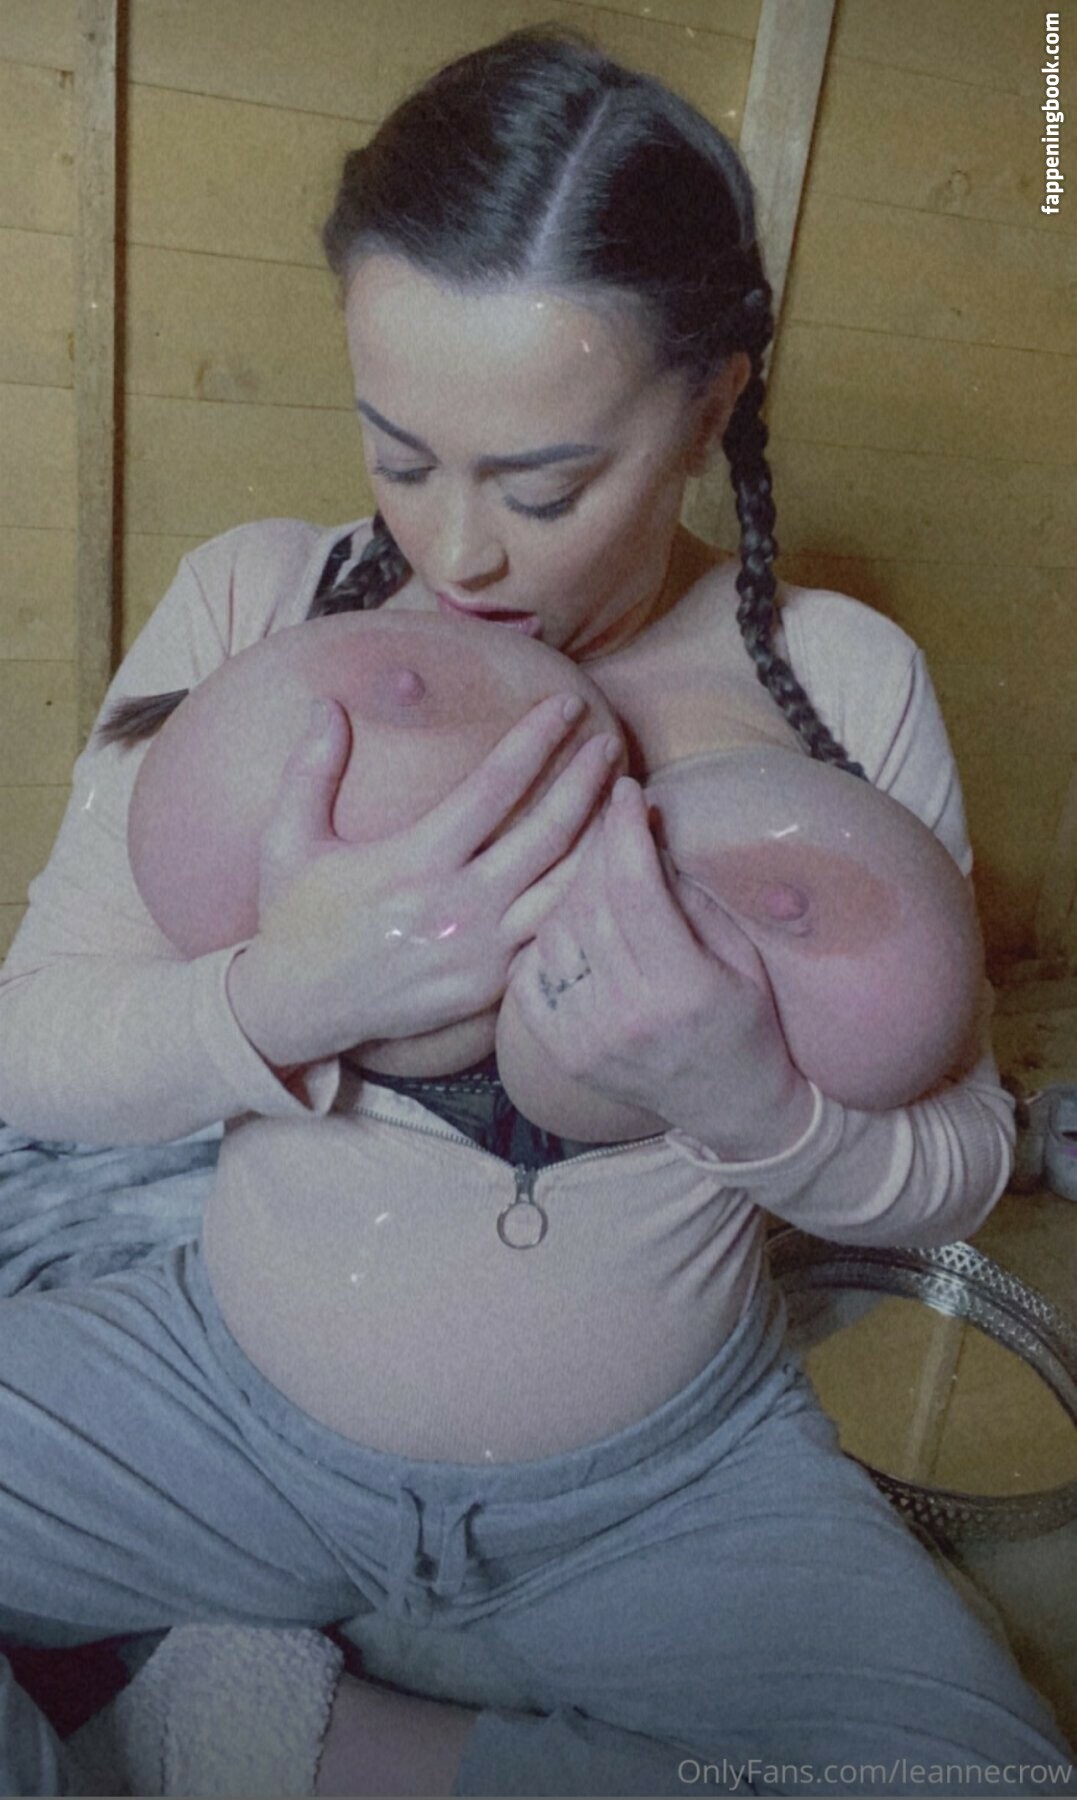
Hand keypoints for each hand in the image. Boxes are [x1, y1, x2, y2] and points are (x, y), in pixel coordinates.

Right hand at [227, 694, 620, 1069]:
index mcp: (415, 861)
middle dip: (586, 782)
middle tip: (610, 742)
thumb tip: (326, 704)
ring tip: (625, 800)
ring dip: (600, 840)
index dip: (535, 740)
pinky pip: (553, 938)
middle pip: (547, 833)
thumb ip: (311, 770)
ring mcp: (481, 952)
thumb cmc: (295, 918)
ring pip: (564, 890)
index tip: (565, 705)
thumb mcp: (288, 841)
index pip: (494, 787)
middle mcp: (458, 906)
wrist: (298, 1010)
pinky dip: (584, 901)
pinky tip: (607, 871)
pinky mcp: (490, 988)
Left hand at [505, 777, 814, 1157]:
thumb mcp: (741, 956)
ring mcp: (586, 1038)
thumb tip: (649, 832)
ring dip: (571, 895)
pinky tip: (574, 932)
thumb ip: (693, 898)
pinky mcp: (562, 1053)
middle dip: (597, 850)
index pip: (634, 888)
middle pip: (589, 904)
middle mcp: (626, 1015)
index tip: (627, 793)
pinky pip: (530, 975)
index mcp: (681, 988)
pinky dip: (545, 944)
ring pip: (553, 933)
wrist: (730, 1105)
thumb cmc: (747, 1022)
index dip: (624, 831)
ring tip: (598, 882)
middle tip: (609, 822)